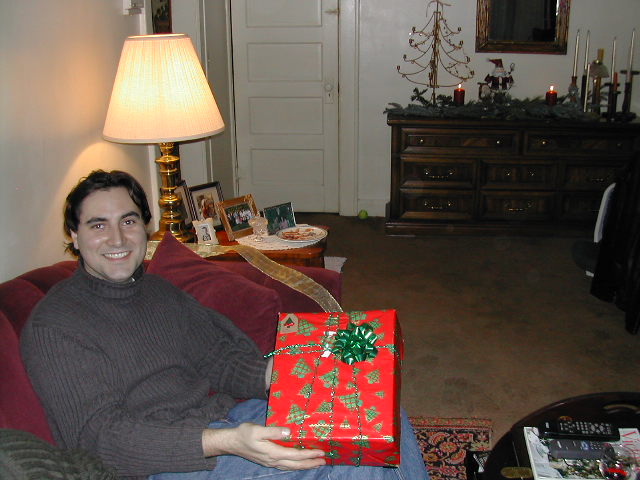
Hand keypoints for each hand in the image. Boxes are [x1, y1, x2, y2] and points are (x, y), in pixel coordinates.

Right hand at [202, 423, 325, 470]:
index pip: (295, 455)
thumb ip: (272, 431)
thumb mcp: (257, 429)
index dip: (308, 454)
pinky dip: (295, 466)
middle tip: (323, 461)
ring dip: (304, 466)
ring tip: (316, 464)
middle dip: (310, 463)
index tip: (320, 452)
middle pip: (295, 464)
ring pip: (291, 467)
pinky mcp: (268, 461)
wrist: (231, 443)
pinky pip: (286, 466)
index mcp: (272, 452)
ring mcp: (270, 462)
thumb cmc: (244, 434)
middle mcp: (273, 460)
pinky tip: (299, 464)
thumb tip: (288, 432)